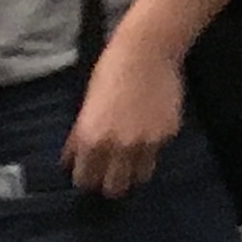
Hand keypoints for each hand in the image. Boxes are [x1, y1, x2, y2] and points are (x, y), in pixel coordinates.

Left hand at [64, 34, 183, 197]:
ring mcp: (147, 142)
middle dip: (110, 184)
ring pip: (141, 176)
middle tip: (111, 174)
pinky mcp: (168, 133)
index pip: (85, 179)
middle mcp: (119, 146)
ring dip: (134, 171)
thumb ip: (80, 136)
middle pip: (115, 187)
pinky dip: (152, 148)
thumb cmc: (109, 73)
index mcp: (92, 139)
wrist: (147, 53)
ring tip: (131, 158)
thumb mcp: (86, 106)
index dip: (86, 179)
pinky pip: (157, 152)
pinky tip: (148, 130)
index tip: (89, 174)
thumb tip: (72, 158)